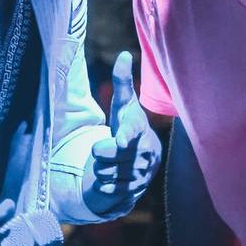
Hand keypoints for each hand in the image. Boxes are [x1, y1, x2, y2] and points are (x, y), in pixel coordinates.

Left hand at [84, 53, 160, 215]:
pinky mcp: (136, 191)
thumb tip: (125, 54)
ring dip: (102, 169)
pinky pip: (108, 190)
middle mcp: (144, 151)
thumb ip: (122, 82)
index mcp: (139, 128)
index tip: (121, 138)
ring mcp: (141, 173)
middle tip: (110, 146)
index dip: (126, 134)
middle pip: (105, 154)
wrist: (143, 159)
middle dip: (100, 152)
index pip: (132, 130)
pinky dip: (105, 185)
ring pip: (104, 173)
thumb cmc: (128, 126)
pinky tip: (115, 178)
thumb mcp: (124, 105)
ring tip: (114, 163)